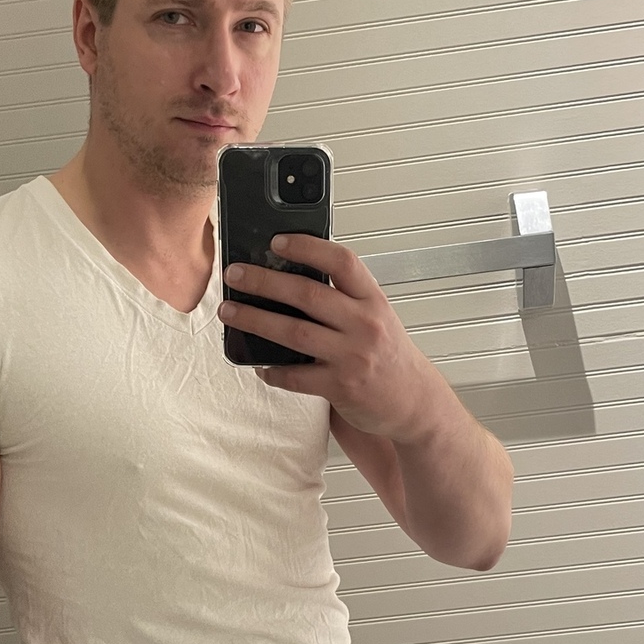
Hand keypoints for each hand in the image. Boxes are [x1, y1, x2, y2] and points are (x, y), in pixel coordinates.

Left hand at [218, 233, 442, 440]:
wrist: (414, 402)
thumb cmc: (389, 356)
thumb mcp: (377, 317)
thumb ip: (345, 299)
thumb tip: (291, 280)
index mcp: (373, 300)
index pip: (341, 261)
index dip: (307, 247)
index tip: (277, 241)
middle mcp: (365, 324)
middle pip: (307, 294)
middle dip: (263, 281)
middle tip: (235, 273)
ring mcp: (352, 356)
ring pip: (293, 333)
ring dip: (255, 320)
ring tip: (230, 311)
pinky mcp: (340, 387)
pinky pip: (295, 376)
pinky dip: (272, 370)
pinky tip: (259, 365)